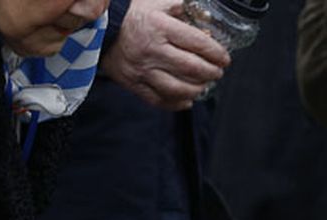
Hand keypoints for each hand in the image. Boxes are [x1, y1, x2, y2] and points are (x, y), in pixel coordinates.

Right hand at [101, 0, 230, 109]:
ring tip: (204, 86)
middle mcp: (152, 51)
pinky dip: (175, 103)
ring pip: (176, 87)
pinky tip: (186, 101)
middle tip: (218, 72)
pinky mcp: (133, 83)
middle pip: (191, 68)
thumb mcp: (159, 3)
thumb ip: (184, 9)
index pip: (198, 43)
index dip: (216, 53)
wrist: (102, 30)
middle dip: (211, 73)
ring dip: (196, 89)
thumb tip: (207, 20)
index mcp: (161, 28)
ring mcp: (142, 70)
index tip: (224, 58)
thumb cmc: (134, 15)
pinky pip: (157, 99)